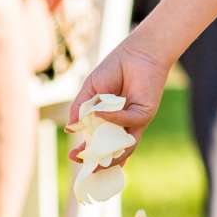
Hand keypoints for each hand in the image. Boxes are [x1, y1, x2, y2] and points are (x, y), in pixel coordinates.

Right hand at [67, 34, 172, 160]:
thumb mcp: (91, 89)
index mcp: (109, 121)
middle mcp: (123, 125)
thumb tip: (70, 128)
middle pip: (113, 151)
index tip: (73, 157)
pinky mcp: (145, 113)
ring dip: (111, 153)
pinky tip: (101, 113)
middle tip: (83, 162)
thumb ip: (80, 108)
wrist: (136, 53)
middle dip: (98, 160)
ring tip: (95, 157)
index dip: (88, 152)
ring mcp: (135, 121)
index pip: (99, 143)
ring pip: (126, 145)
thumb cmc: (114, 69)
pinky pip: (129, 121)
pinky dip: (114, 118)